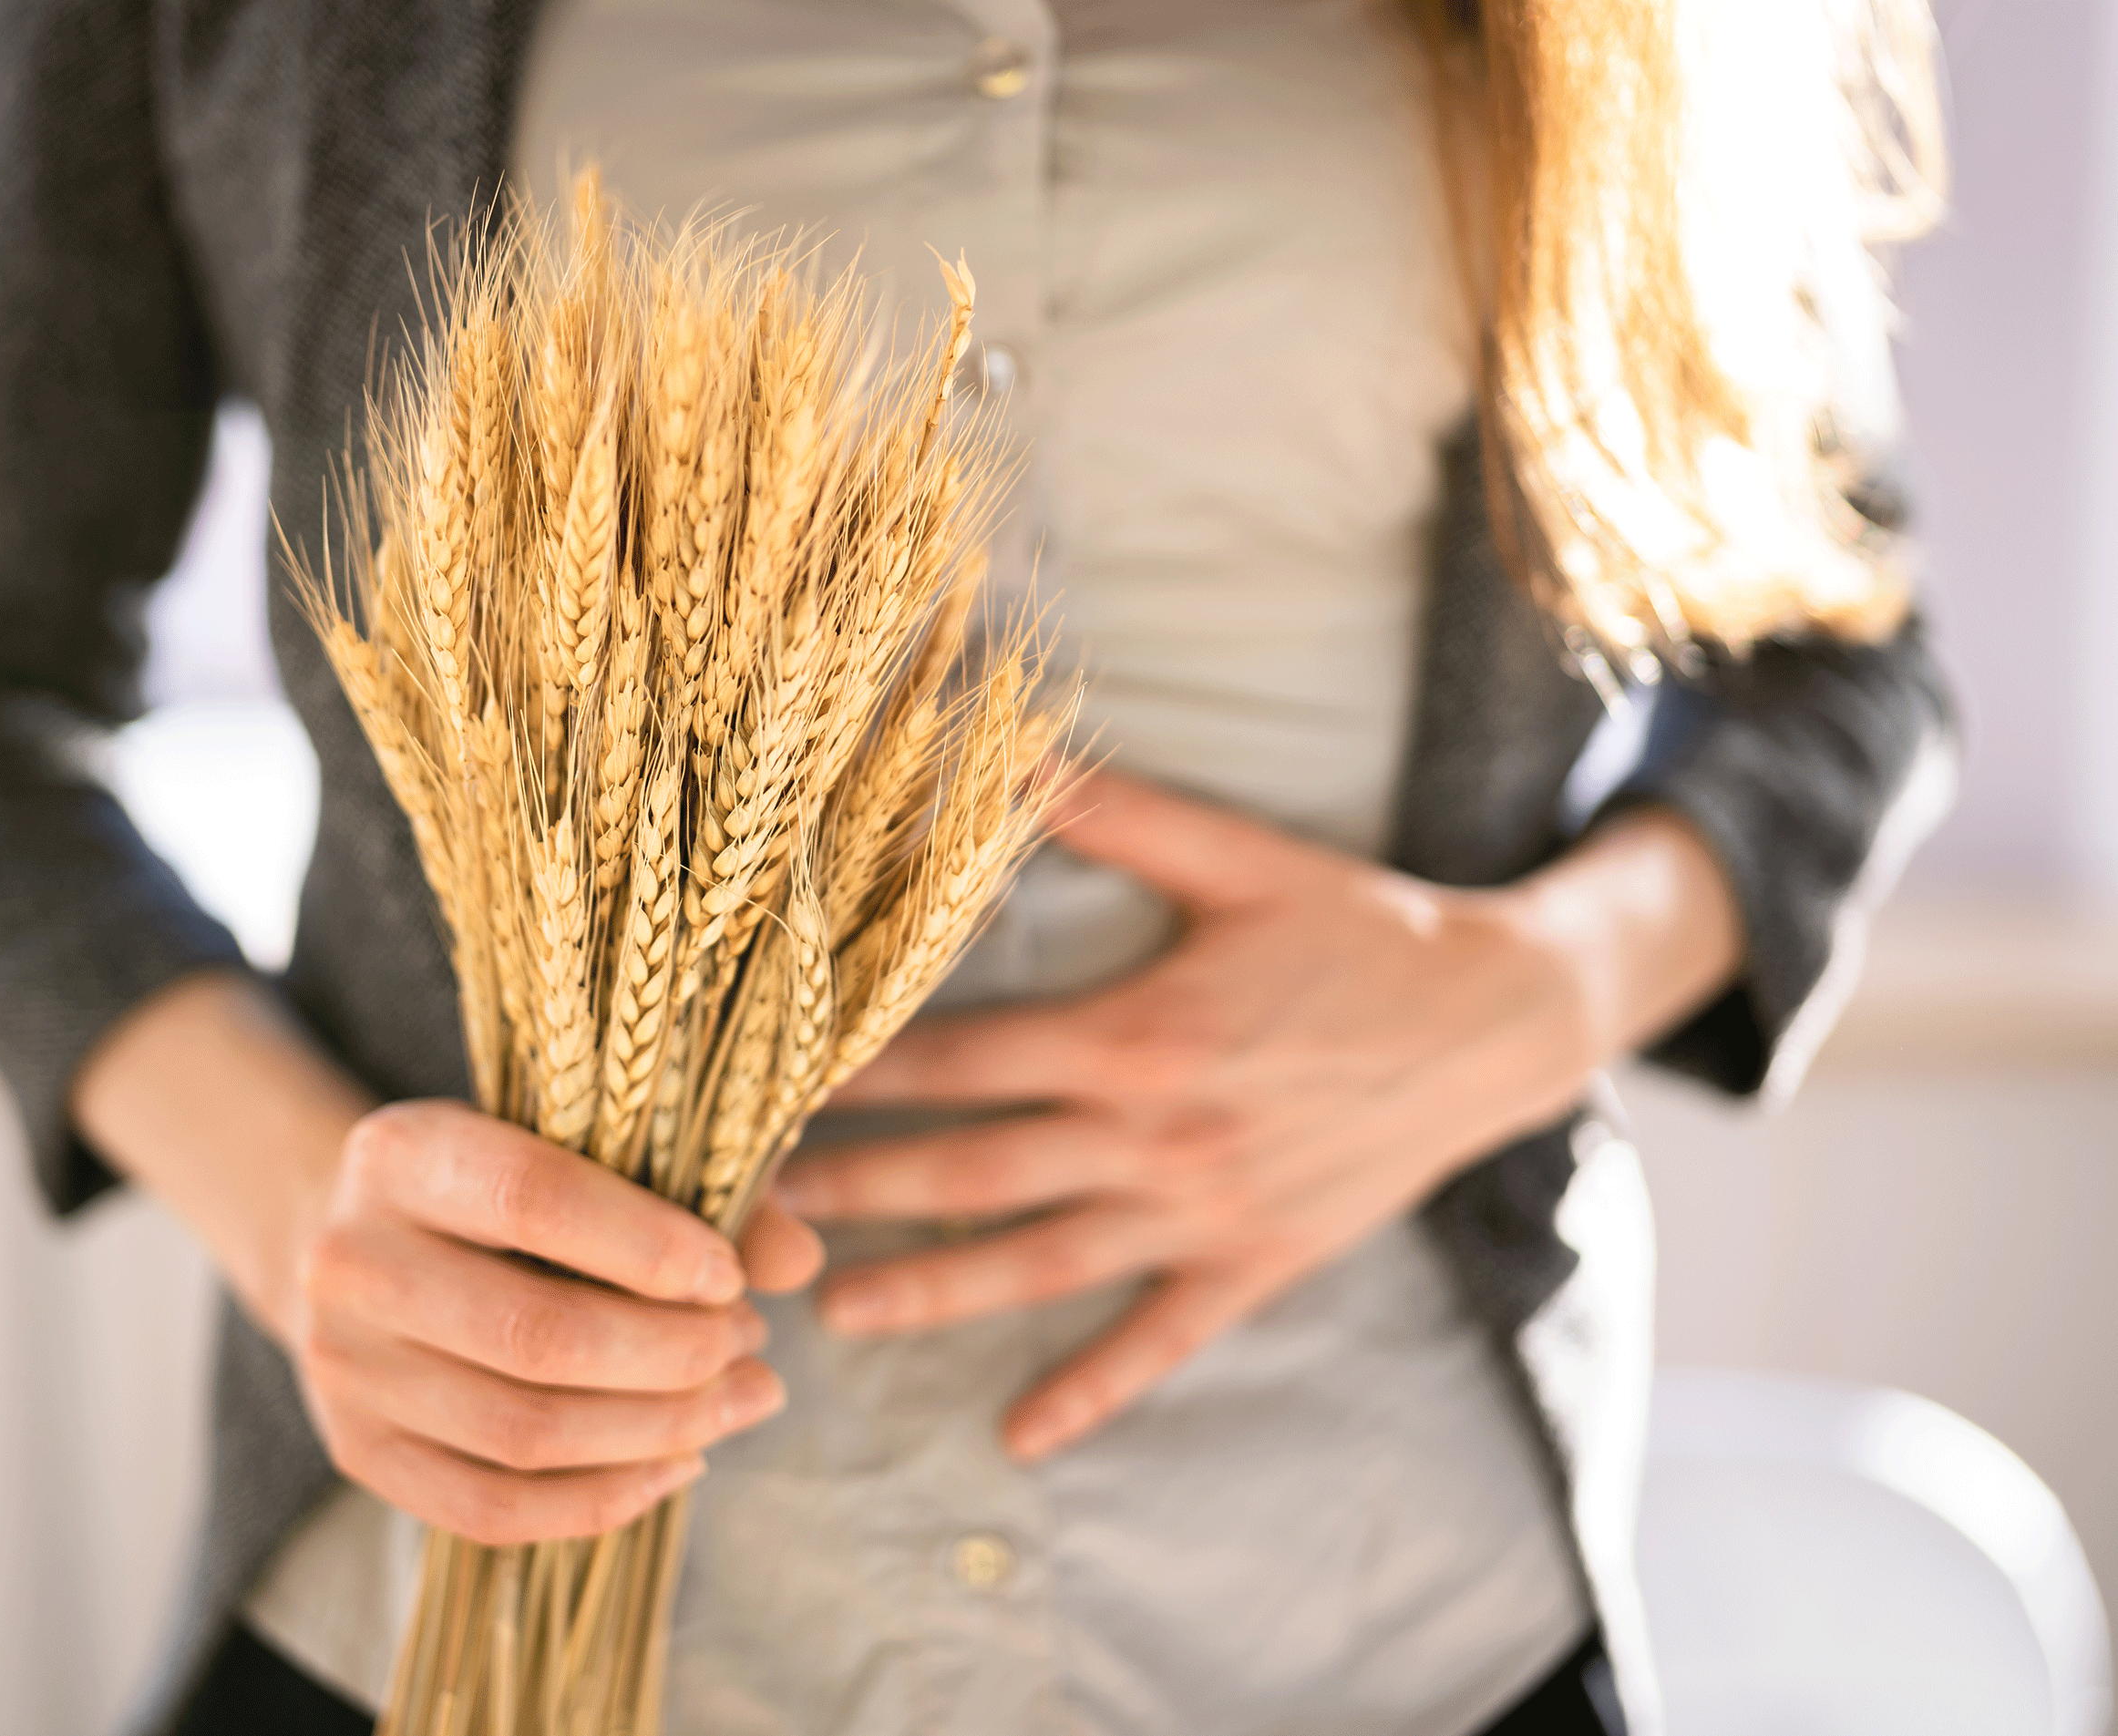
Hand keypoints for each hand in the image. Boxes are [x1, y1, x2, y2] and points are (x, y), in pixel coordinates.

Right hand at [285, 1100, 825, 1545]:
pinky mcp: (357, 1452)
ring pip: (522, 1433)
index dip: (648, 1246)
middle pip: (535, 1334)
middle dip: (673, 1352)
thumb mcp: (578, 1146)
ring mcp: (341, 1367)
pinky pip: (491, 1511)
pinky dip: (602, 1500)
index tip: (731, 1277)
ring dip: (658, 1429)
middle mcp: (348, 1260)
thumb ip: (694, 1187)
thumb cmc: (502, 1180)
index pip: (534, 1199)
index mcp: (400, 1152)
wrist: (359, 1239)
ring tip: (741, 1397)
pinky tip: (678, 1462)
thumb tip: (799, 1260)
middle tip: (752, 1341)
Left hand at [776, 770, 1737, 1461]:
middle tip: (747, 1213)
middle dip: (854, 1190)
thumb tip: (1003, 749)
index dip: (856, 1075)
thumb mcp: (1239, 858)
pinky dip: (1089, 1391)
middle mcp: (1155, 1135)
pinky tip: (1020, 1436)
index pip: (960, 1060)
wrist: (1501, 1022)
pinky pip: (1157, 1341)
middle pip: (971, 1170)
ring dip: (929, 1292)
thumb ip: (1113, 811)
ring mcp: (1201, 1212)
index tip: (765, 1087)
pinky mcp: (1252, 1264)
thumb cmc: (1360, 930)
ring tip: (830, 1313)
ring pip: (1037, 1266)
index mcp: (1136, 1033)